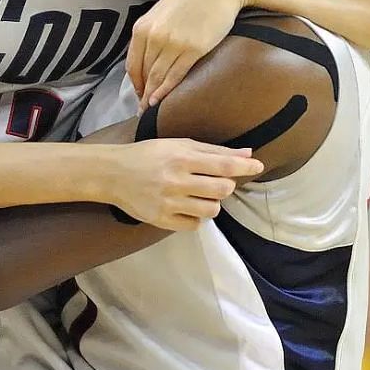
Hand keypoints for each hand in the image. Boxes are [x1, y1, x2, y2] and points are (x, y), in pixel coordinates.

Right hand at [105, 139, 262, 230]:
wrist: (110, 174)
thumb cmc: (147, 155)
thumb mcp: (177, 145)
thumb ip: (213, 151)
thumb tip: (247, 154)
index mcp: (180, 158)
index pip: (224, 166)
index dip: (245, 167)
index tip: (258, 166)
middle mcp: (175, 181)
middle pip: (222, 189)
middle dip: (224, 186)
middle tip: (212, 182)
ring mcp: (168, 203)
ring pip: (211, 210)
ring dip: (212, 203)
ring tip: (199, 196)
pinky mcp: (161, 220)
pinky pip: (194, 225)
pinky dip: (195, 217)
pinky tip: (186, 207)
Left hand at [128, 0, 246, 106]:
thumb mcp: (163, 13)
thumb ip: (152, 33)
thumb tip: (149, 57)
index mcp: (142, 27)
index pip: (132, 63)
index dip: (134, 83)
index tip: (137, 95)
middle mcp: (153, 36)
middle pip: (143, 73)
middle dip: (142, 93)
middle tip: (142, 110)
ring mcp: (172, 43)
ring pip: (157, 77)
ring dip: (153, 96)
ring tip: (151, 110)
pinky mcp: (193, 48)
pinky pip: (175, 75)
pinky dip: (166, 90)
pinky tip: (162, 101)